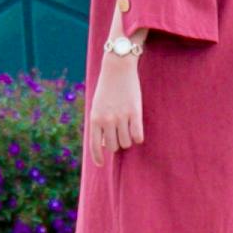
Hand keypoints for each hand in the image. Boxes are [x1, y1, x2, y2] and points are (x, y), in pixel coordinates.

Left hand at [86, 40, 145, 154]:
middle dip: (116, 144)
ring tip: (127, 129)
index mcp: (94, 119)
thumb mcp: (97, 106)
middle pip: (113, 146)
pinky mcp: (135, 113)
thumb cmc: (107, 88)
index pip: (94, 145)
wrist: (117, 68)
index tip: (101, 164)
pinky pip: (138, 136)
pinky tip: (137, 131)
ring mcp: (121, 117)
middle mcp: (107, 120)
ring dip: (127, 140)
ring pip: (126, 143)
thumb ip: (99, 124)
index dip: (98, 157)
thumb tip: (104, 144)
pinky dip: (138, 137)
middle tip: (119, 134)